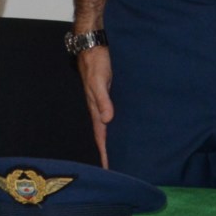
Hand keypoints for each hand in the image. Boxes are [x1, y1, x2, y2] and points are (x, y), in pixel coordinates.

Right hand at [74, 43, 114, 166]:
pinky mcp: (108, 94)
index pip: (100, 136)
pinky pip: (111, 115)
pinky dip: (115, 125)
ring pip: (107, 126)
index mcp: (95, 108)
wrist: (92, 45)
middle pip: (103, 135)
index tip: (108, 169)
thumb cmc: (95, 62)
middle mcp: (98, 108)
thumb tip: (108, 119)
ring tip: (119, 154)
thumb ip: (103, 99)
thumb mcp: (99, 80)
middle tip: (115, 169)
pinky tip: (122, 128)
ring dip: (111, 140)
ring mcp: (102, 101)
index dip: (104, 152)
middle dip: (107, 151)